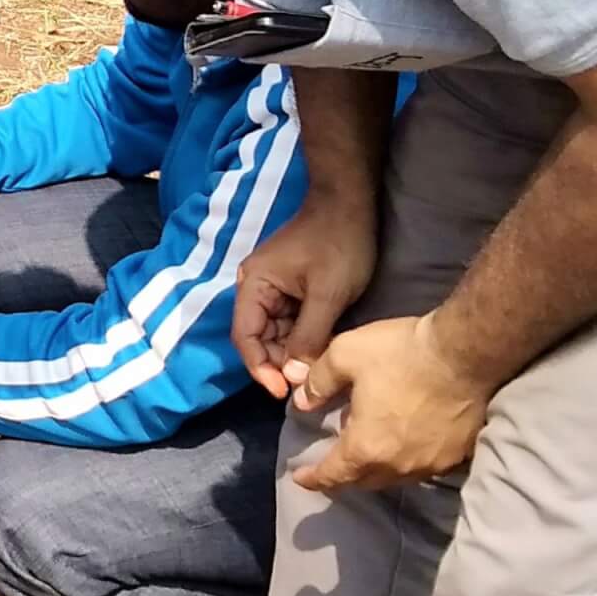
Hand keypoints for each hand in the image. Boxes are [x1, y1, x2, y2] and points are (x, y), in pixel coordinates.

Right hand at [231, 195, 376, 398]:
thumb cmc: (338, 243)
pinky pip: (290, 322)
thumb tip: (295, 378)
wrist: (350, 202)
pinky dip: (302, 340)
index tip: (284, 393)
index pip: (246, 338)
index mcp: (254, 285)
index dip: (261, 369)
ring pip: (276, 333)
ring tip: (315, 374)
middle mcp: (256, 288)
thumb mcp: (327, 294)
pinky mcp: (291, 288)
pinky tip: (319, 353)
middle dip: (279, 365)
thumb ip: (309, 337)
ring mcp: (274, 288)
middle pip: (259, 338)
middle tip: (306, 387)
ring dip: (293, 354)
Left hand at [289, 314, 490, 492]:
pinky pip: (421, 468)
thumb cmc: (401, 353)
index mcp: (367, 447)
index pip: (333, 475)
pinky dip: (405, 462)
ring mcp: (431, 464)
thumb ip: (319, 382)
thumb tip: (303, 402)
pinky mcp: (456, 456)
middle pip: (364, 481)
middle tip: (331, 466)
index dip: (313, 478)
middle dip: (343, 476)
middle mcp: (398, 466)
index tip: (300, 478)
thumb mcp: (345, 355)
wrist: (465, 353)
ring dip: (375, 470)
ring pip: (394, 478)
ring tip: (366, 453)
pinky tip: (403, 446)